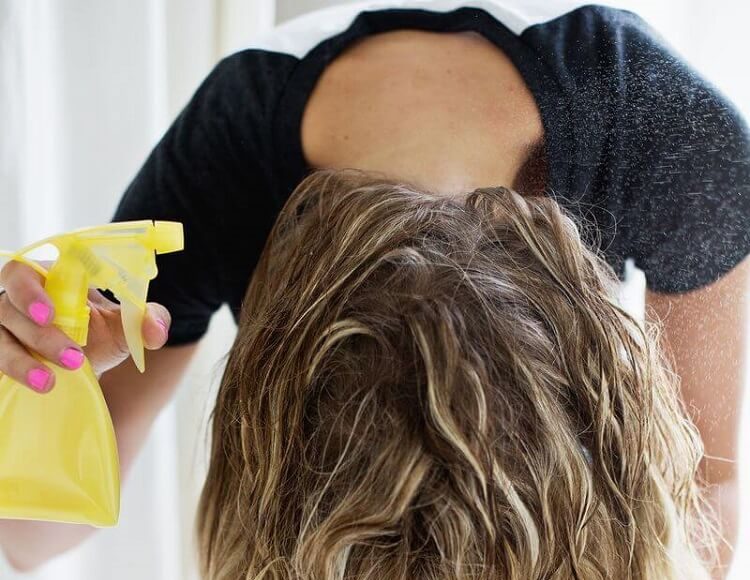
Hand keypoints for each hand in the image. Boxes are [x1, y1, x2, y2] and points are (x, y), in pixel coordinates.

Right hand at [0, 258, 170, 392]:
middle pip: (8, 309)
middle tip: (74, 357)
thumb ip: (147, 320)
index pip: (22, 272)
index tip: (50, 313)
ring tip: (50, 383)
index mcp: (45, 280)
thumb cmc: (98, 335)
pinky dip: (11, 376)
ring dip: (21, 362)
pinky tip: (36, 389)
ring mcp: (1, 331)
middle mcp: (13, 302)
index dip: (29, 291)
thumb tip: (156, 331)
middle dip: (40, 335)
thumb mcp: (125, 326)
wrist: (83, 370)